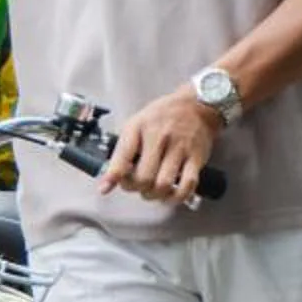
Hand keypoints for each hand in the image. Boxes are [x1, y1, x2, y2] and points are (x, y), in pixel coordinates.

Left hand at [100, 89, 221, 205]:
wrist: (196, 105)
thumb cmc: (163, 116)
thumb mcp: (137, 122)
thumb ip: (125, 147)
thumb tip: (112, 174)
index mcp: (139, 127)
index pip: (123, 154)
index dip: (113, 175)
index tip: (105, 188)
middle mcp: (159, 137)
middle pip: (143, 177)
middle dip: (135, 188)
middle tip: (135, 186)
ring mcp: (179, 148)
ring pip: (163, 184)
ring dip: (155, 195)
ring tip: (152, 191)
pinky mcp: (196, 158)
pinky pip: (187, 184)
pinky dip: (177, 196)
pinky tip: (171, 194)